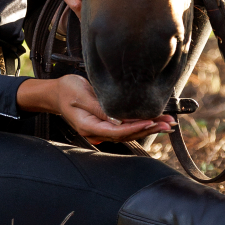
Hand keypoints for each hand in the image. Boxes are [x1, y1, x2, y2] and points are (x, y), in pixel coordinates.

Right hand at [16, 74, 172, 146]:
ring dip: (148, 128)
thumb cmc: (67, 90)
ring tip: (168, 123)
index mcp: (89, 126)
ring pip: (128, 132)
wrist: (56, 93)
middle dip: (149, 129)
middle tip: (168, 123)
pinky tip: (154, 121)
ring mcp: (101, 130)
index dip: (135, 127)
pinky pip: (125, 127)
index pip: (117, 131)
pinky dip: (140, 124)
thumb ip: (100, 108)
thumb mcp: (81, 95)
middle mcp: (97, 132)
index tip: (151, 122)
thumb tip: (118, 119)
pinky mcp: (106, 124)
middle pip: (126, 134)